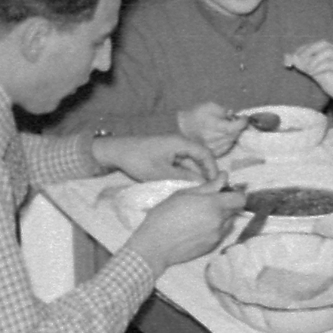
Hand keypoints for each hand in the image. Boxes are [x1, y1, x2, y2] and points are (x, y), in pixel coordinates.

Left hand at [92, 133, 218, 181]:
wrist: (115, 152)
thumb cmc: (138, 160)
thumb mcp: (161, 173)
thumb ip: (183, 178)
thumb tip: (202, 184)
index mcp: (181, 143)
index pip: (205, 153)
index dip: (213, 168)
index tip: (216, 182)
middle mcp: (179, 143)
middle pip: (200, 156)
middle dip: (206, 172)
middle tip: (210, 188)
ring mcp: (172, 148)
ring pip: (191, 161)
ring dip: (195, 174)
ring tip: (199, 189)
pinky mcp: (165, 153)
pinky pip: (181, 162)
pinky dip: (185, 173)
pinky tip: (185, 184)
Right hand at [128, 177, 242, 270]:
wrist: (154, 246)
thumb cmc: (164, 215)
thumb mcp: (183, 194)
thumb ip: (208, 186)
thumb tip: (225, 176)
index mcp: (214, 205)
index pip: (240, 198)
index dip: (235, 193)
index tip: (224, 192)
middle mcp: (220, 221)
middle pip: (235, 210)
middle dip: (226, 204)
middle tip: (208, 203)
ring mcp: (217, 236)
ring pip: (228, 222)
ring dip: (221, 217)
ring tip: (201, 217)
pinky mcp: (212, 247)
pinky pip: (220, 234)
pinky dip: (214, 229)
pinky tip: (197, 229)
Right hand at [178, 102, 247, 155]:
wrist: (179, 128)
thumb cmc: (194, 115)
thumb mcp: (209, 106)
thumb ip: (224, 111)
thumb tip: (234, 116)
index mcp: (214, 126)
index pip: (236, 127)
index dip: (243, 121)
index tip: (244, 117)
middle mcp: (214, 139)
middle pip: (235, 134)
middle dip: (237, 127)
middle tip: (233, 121)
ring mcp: (213, 148)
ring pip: (231, 141)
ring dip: (232, 134)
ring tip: (224, 128)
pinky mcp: (212, 154)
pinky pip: (226, 147)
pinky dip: (227, 141)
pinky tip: (220, 136)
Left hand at [286, 41, 332, 113]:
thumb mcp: (317, 75)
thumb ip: (305, 66)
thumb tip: (290, 58)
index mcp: (330, 52)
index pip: (313, 45)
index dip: (300, 51)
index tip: (288, 62)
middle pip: (322, 44)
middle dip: (308, 51)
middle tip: (298, 62)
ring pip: (328, 51)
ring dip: (314, 59)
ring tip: (308, 70)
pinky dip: (320, 66)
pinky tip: (314, 73)